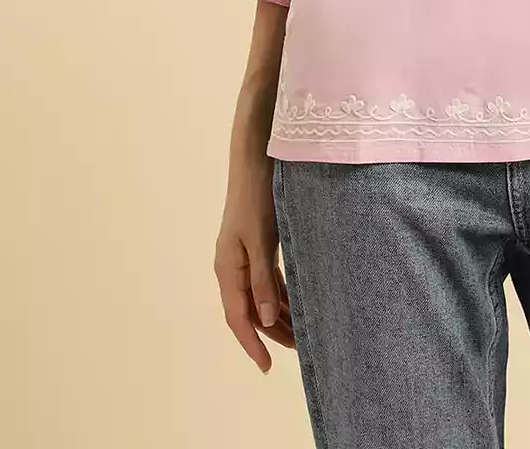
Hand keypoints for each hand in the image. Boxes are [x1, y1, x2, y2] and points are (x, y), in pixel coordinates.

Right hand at [215, 150, 295, 373]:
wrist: (255, 162)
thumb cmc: (256, 198)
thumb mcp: (261, 240)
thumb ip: (262, 280)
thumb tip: (267, 318)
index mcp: (227, 269)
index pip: (238, 317)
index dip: (252, 344)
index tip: (267, 366)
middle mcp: (232, 267)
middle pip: (250, 310)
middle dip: (271, 332)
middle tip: (299, 349)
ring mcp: (243, 257)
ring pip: (260, 297)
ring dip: (279, 315)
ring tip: (302, 332)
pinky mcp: (256, 246)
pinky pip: (266, 280)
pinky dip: (281, 295)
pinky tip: (296, 304)